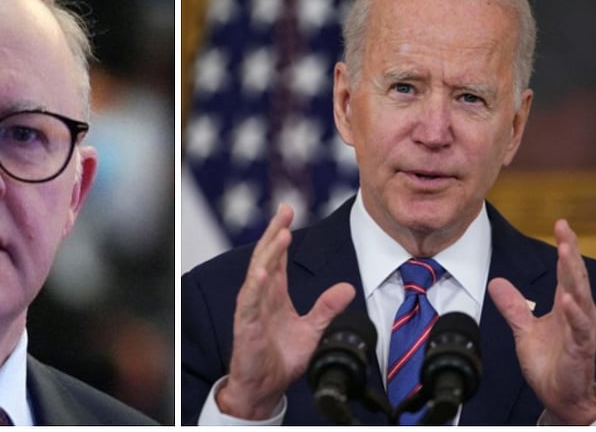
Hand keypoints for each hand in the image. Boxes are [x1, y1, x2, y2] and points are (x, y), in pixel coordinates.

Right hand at [216, 204, 355, 419]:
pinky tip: (263, 270)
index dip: (282, 234)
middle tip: (285, 209)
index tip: (289, 211)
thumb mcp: (313, 330)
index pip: (278, 257)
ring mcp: (252, 308)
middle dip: (275, 232)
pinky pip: (250, 301)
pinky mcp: (246, 324)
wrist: (265, 387)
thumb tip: (348, 287)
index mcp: (274, 294)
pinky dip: (256, 285)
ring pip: (258, 273)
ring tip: (281, 233)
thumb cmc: (282, 358)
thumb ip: (327, 308)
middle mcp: (261, 296)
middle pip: (267, 256)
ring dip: (269, 253)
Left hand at [488, 219, 595, 424]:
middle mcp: (577, 314)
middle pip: (576, 277)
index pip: (567, 271)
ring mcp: (581, 330)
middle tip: (565, 229)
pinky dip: (575, 313)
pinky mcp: (580, 348)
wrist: (559, 395)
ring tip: (567, 252)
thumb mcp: (524, 329)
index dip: (565, 247)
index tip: (560, 224)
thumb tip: (497, 282)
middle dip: (571, 252)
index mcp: (566, 306)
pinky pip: (580, 328)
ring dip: (574, 275)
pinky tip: (568, 299)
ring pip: (581, 297)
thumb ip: (513, 306)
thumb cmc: (550, 362)